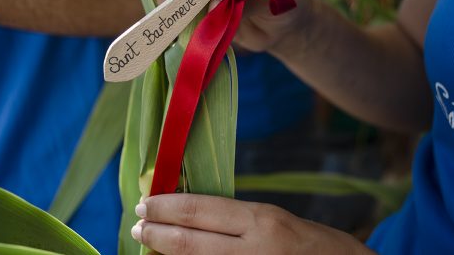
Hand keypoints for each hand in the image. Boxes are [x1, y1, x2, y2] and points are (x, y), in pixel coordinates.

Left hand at [130, 194, 372, 254]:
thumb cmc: (317, 246)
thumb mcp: (278, 221)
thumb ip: (239, 221)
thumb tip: (194, 215)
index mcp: (263, 222)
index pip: (202, 210)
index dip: (168, 207)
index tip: (145, 203)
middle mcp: (255, 250)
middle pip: (192, 242)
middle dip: (158, 233)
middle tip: (136, 225)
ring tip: (148, 243)